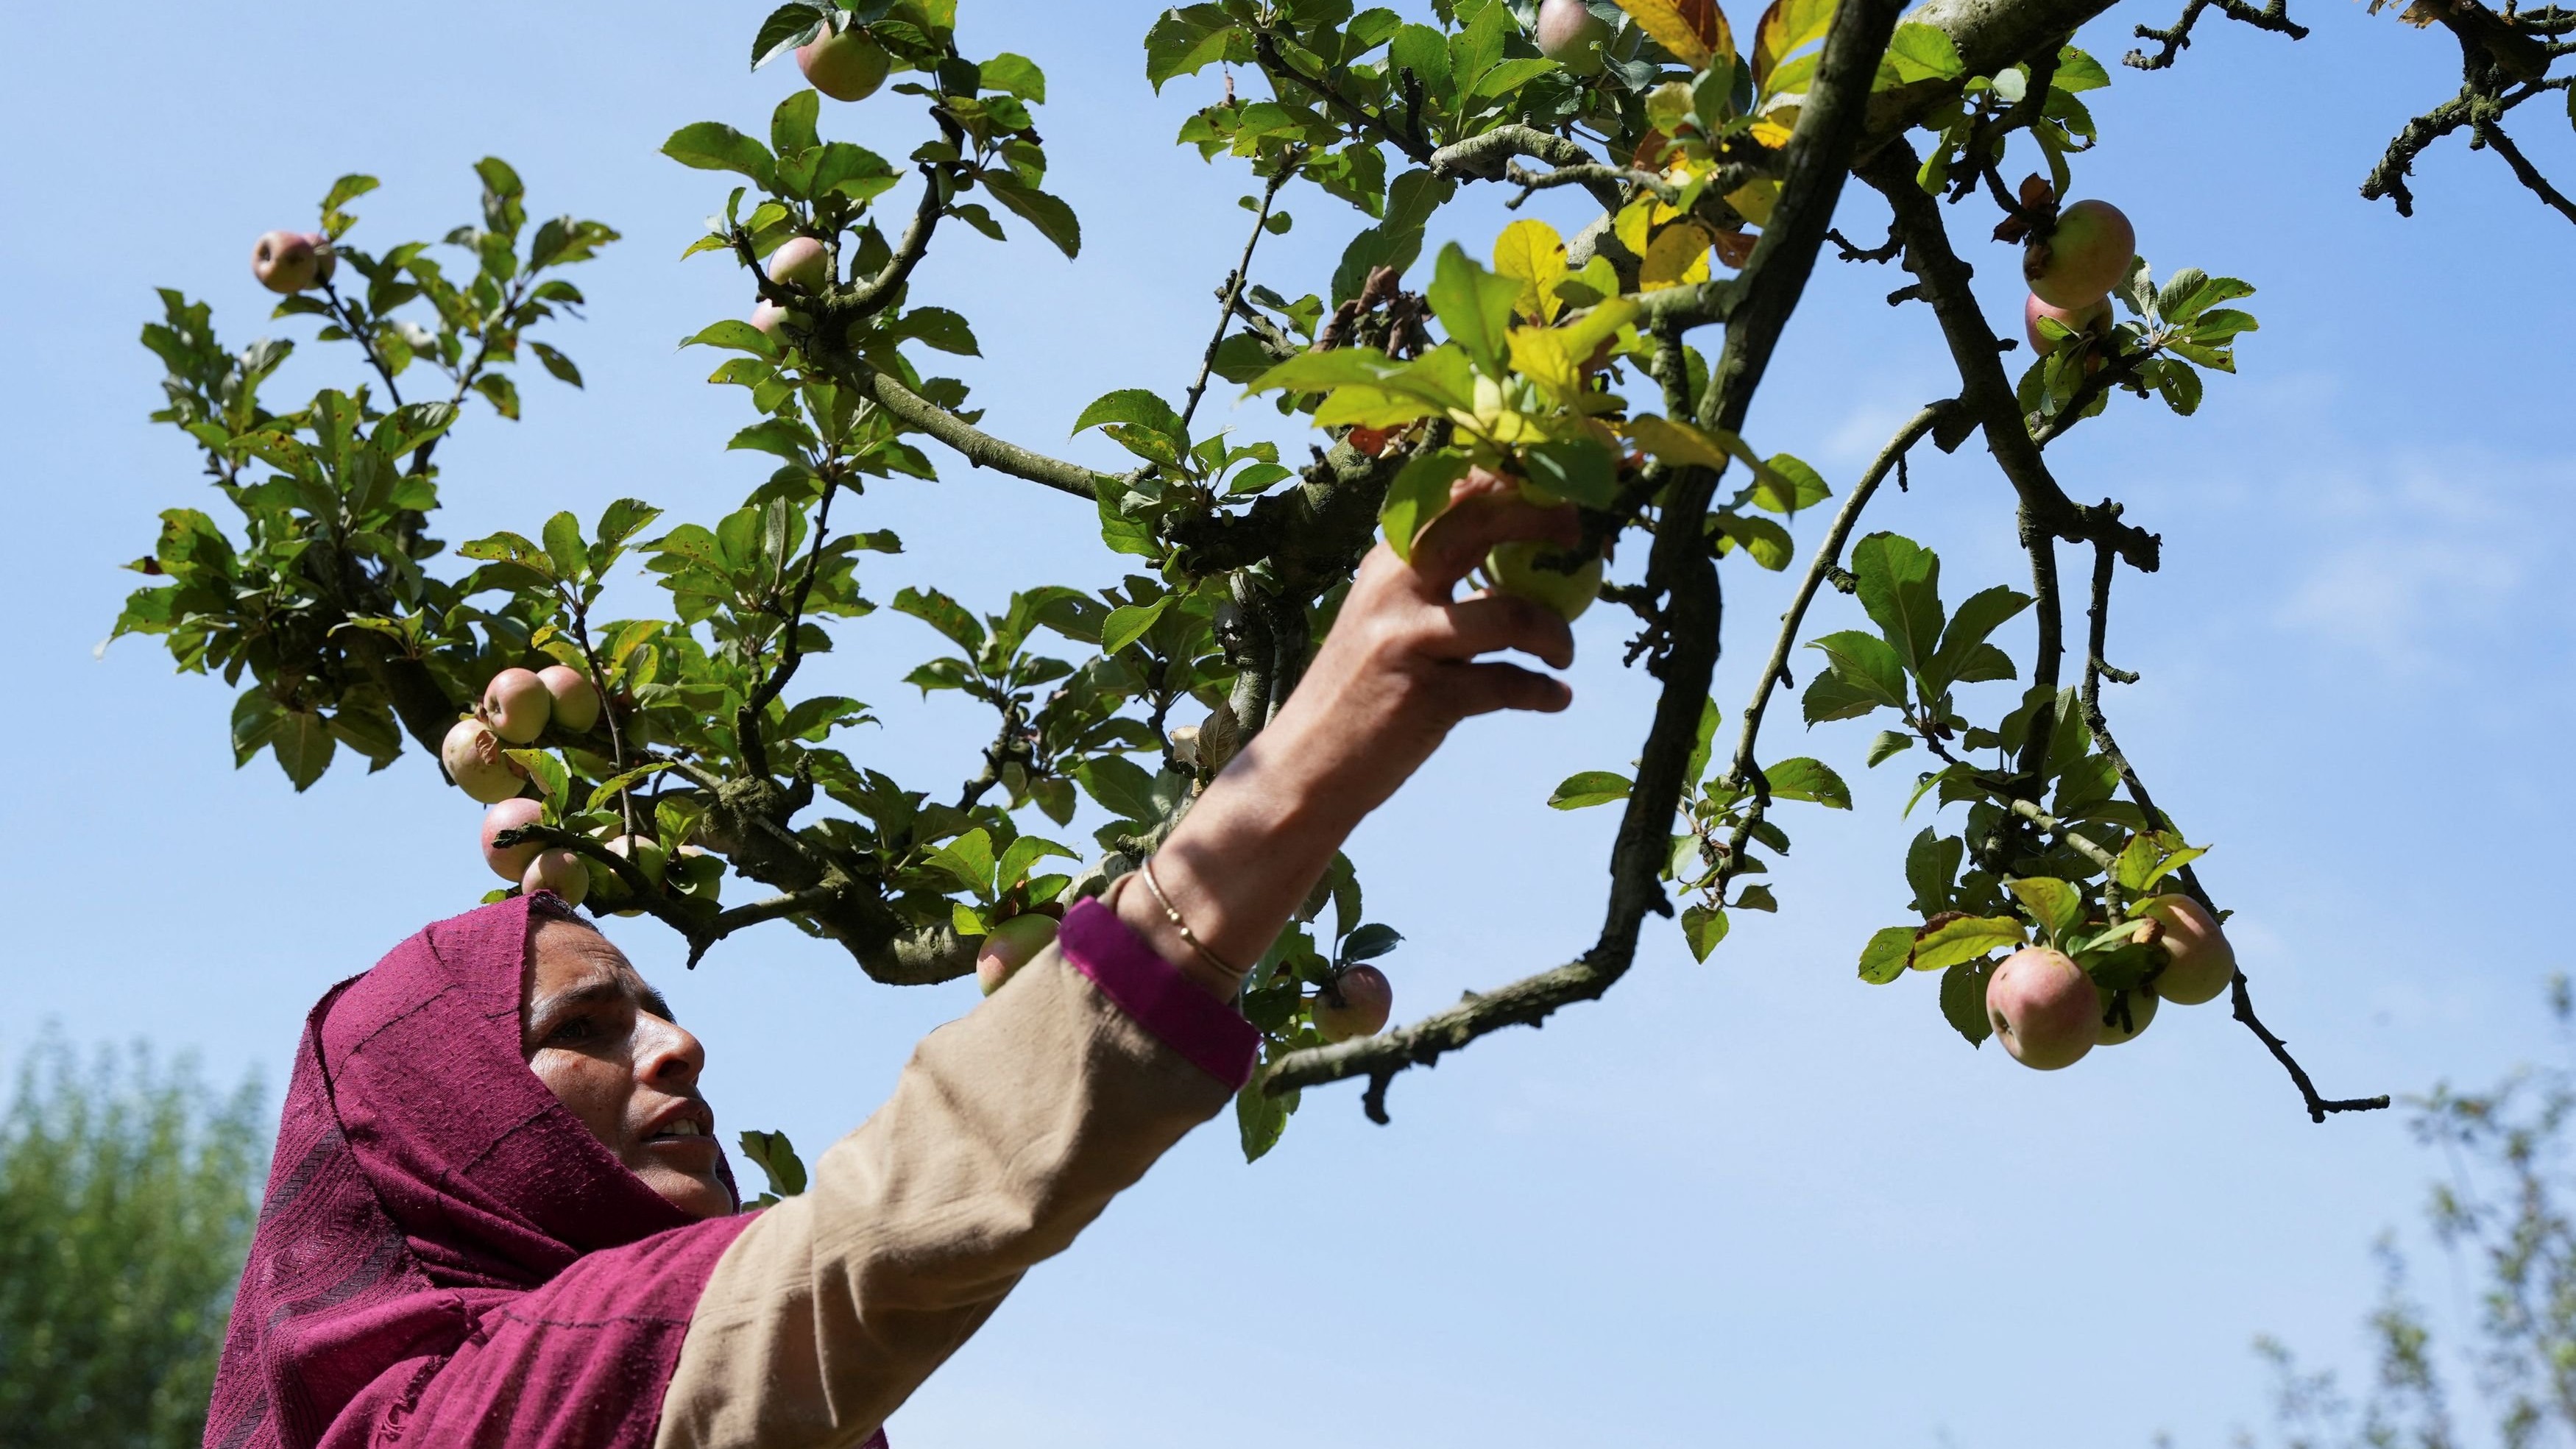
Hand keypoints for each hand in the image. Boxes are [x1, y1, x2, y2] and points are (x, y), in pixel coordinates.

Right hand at [1116, 467, 1583, 997]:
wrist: (1307, 765)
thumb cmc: (1356, 691)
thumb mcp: (1383, 621)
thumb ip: (1434, 586)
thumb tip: (1512, 565)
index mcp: (1387, 562)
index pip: (1453, 498)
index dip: (1511, 484)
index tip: (1553, 492)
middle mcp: (1395, 588)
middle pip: (1482, 526)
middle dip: (1542, 521)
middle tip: (1577, 540)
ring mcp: (1410, 640)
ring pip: (1512, 614)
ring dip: (1554, 632)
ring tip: (1562, 654)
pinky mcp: (1428, 696)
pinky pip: (1509, 684)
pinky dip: (1541, 691)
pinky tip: (1555, 698)